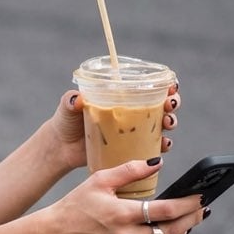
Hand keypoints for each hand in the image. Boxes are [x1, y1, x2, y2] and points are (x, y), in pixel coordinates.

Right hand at [34, 157, 205, 233]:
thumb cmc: (74, 205)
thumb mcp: (98, 181)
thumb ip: (129, 170)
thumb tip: (158, 163)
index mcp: (122, 215)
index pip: (166, 210)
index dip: (188, 204)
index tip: (201, 197)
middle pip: (171, 231)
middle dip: (191, 219)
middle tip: (202, 210)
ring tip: (188, 224)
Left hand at [49, 82, 181, 172]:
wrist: (61, 147)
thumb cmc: (66, 121)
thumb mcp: (68, 107)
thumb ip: (71, 100)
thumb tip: (77, 99)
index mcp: (121, 96)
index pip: (148, 86)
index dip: (165, 85)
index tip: (171, 87)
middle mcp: (131, 112)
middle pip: (162, 104)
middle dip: (172, 104)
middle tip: (169, 106)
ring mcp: (132, 131)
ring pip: (161, 125)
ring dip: (170, 123)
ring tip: (167, 125)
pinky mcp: (130, 149)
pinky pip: (152, 147)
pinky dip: (161, 146)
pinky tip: (163, 145)